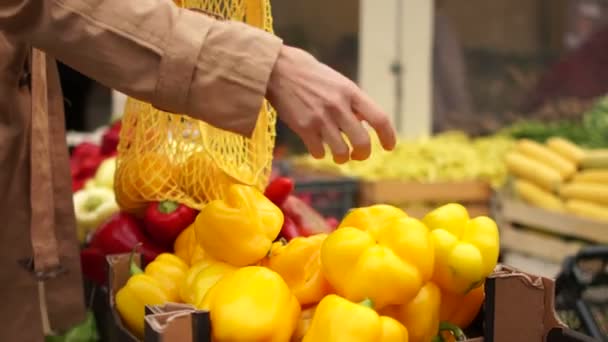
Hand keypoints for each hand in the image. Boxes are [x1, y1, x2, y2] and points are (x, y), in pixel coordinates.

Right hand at [266, 46, 395, 162]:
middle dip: (362, 154)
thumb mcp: (338, 82)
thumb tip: (363, 122)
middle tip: (358, 156)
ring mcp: (321, 118)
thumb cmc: (310, 75)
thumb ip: (352, 101)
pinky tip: (316, 146)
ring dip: (341, 158)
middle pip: (362, 142)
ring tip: (338, 155)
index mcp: (351, 92)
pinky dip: (319, 153)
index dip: (388, 136)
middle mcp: (338, 106)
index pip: (379, 118)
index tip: (390, 147)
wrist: (278, 70)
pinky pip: (318, 152)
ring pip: (341, 152)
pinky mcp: (303, 128)